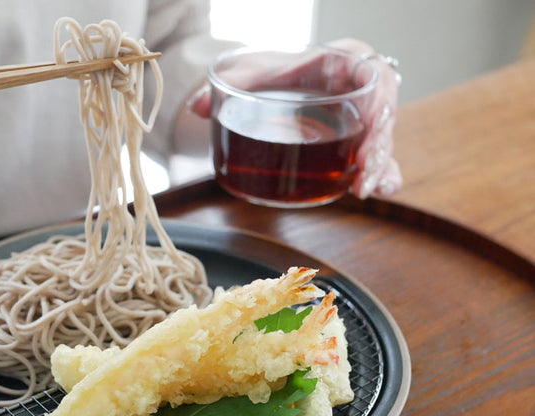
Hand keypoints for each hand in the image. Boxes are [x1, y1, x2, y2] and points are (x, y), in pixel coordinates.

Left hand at [189, 39, 401, 198]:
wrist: (287, 80)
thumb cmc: (282, 71)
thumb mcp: (259, 72)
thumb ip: (233, 84)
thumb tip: (195, 106)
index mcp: (345, 61)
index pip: (373, 76)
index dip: (377, 102)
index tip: (369, 124)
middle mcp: (362, 89)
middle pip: (382, 117)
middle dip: (378, 146)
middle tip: (363, 172)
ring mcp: (363, 119)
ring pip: (383, 143)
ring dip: (381, 167)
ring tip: (365, 189)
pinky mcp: (359, 143)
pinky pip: (377, 160)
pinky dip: (378, 176)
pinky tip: (372, 192)